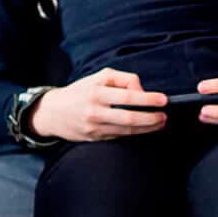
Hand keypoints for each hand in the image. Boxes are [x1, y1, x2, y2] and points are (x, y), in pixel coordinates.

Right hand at [30, 68, 166, 141]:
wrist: (53, 112)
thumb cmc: (81, 91)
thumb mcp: (99, 77)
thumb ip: (123, 79)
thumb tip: (141, 90)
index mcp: (96, 93)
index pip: (127, 97)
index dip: (148, 99)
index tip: (163, 100)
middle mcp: (95, 111)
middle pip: (130, 118)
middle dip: (151, 118)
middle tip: (164, 116)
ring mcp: (94, 128)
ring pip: (127, 130)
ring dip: (148, 128)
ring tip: (160, 123)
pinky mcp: (95, 139)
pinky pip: (120, 136)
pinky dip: (135, 133)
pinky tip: (145, 129)